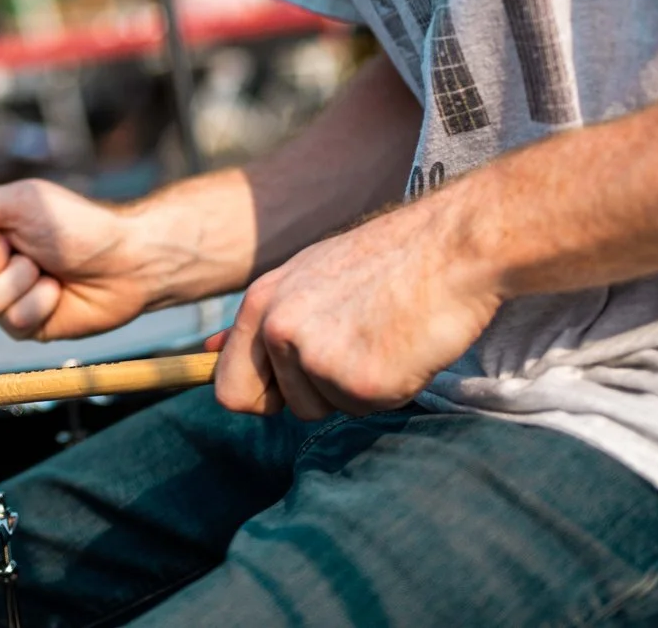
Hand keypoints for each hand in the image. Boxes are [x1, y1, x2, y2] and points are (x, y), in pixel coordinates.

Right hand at [0, 175, 245, 339]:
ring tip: (46, 267)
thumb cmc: (77, 223)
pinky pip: (13, 320)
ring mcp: (2, 295)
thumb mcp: (21, 202)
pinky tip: (58, 290)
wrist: (127, 260)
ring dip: (19, 280)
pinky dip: (39, 300)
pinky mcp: (23, 324)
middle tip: (13, 247)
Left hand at [213, 194, 502, 419]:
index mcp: (262, 302)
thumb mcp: (306, 277)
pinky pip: (369, 410)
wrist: (451, 247)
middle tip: (349, 352)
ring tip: (381, 336)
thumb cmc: (386, 261)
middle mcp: (280, 329)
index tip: (289, 385)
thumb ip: (262, 319)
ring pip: (327, 410)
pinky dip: (391, 389)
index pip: (228, 388)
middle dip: (310, 396)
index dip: (260, 396)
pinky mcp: (361, 382)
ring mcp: (318, 356)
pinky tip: (405, 346)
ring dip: (355, 388)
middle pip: (277, 407)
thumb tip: (207, 353)